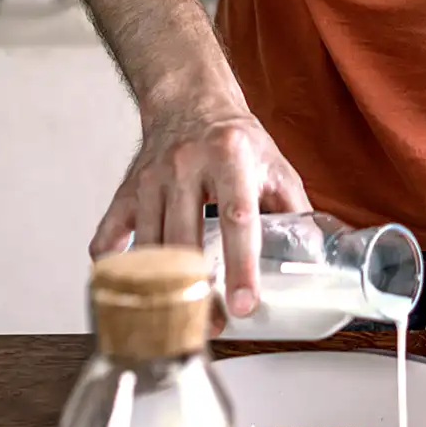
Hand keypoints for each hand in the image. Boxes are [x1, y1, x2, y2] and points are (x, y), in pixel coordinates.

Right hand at [90, 104, 309, 319]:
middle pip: (186, 239)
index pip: (237, 217)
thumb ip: (295, 209)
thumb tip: (316, 254)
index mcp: (230, 157)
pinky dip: (113, 267)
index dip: (241, 265)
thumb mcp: (274, 163)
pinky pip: (109, 235)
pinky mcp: (127, 191)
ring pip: (149, 245)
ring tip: (181, 320)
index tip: (245, 304)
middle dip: (199, 289)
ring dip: (162, 289)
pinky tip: (126, 290)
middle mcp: (186, 165)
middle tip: (214, 325)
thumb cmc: (235, 139)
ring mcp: (151, 179)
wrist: (190, 101)